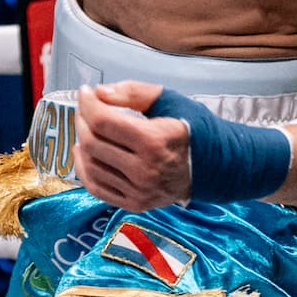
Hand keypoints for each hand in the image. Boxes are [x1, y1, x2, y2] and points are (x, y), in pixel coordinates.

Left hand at [72, 81, 191, 209]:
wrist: (215, 167)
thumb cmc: (191, 129)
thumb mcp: (169, 100)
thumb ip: (133, 92)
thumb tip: (99, 93)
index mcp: (154, 141)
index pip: (103, 122)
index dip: (87, 104)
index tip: (86, 92)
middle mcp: (144, 170)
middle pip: (93, 143)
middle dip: (82, 120)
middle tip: (86, 109)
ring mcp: (139, 191)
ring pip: (91, 166)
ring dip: (81, 142)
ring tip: (86, 128)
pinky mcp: (135, 204)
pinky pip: (96, 188)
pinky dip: (84, 168)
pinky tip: (85, 152)